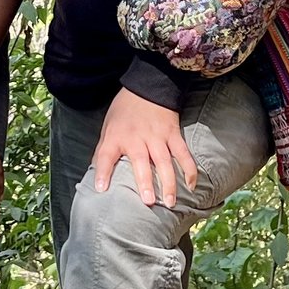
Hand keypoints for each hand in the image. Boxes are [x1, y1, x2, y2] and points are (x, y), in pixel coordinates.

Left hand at [91, 86, 198, 207]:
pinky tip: (191, 185)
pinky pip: (183, 154)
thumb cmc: (124, 111)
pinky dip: (189, 169)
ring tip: (170, 202)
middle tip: (148, 202)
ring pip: (164, 162)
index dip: (103, 172)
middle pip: (140, 162)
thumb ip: (104, 151)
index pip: (106, 155)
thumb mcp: (108, 127)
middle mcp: (136, 138)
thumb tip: (98, 175)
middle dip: (145, 182)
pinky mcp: (173, 135)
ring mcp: (157, 137)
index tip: (101, 189)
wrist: (148, 86)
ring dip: (168, 182)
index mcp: (116, 136)